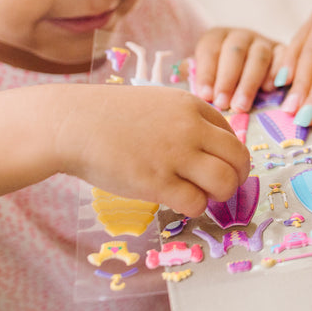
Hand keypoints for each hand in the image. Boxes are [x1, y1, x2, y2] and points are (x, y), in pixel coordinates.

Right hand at [54, 84, 250, 216]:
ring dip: (220, 194)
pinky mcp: (157, 182)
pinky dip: (195, 207)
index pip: (231, 134)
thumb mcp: (157, 103)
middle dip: (237, 176)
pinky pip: (195, 202)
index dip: (230, 154)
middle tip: (225, 186)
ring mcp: (175, 155)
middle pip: (237, 157)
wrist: (73, 124)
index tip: (221, 166)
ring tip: (204, 196)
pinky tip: (181, 202)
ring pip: (224, 181)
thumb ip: (184, 120)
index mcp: (191, 106)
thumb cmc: (111, 116)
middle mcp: (190, 128)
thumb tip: (209, 148)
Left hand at [193, 27, 280, 111]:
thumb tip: (182, 84)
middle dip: (228, 79)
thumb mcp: (203, 72)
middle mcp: (240, 36)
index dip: (207, 73)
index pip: (210, 50)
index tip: (204, 96)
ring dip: (249, 82)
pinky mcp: (283, 51)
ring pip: (259, 56)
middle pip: (235, 52)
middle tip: (222, 104)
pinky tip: (269, 90)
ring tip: (241, 106)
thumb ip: (193, 75)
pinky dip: (277, 72)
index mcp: (217, 37)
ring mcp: (263, 42)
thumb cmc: (220, 77)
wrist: (248, 69)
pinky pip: (283, 57)